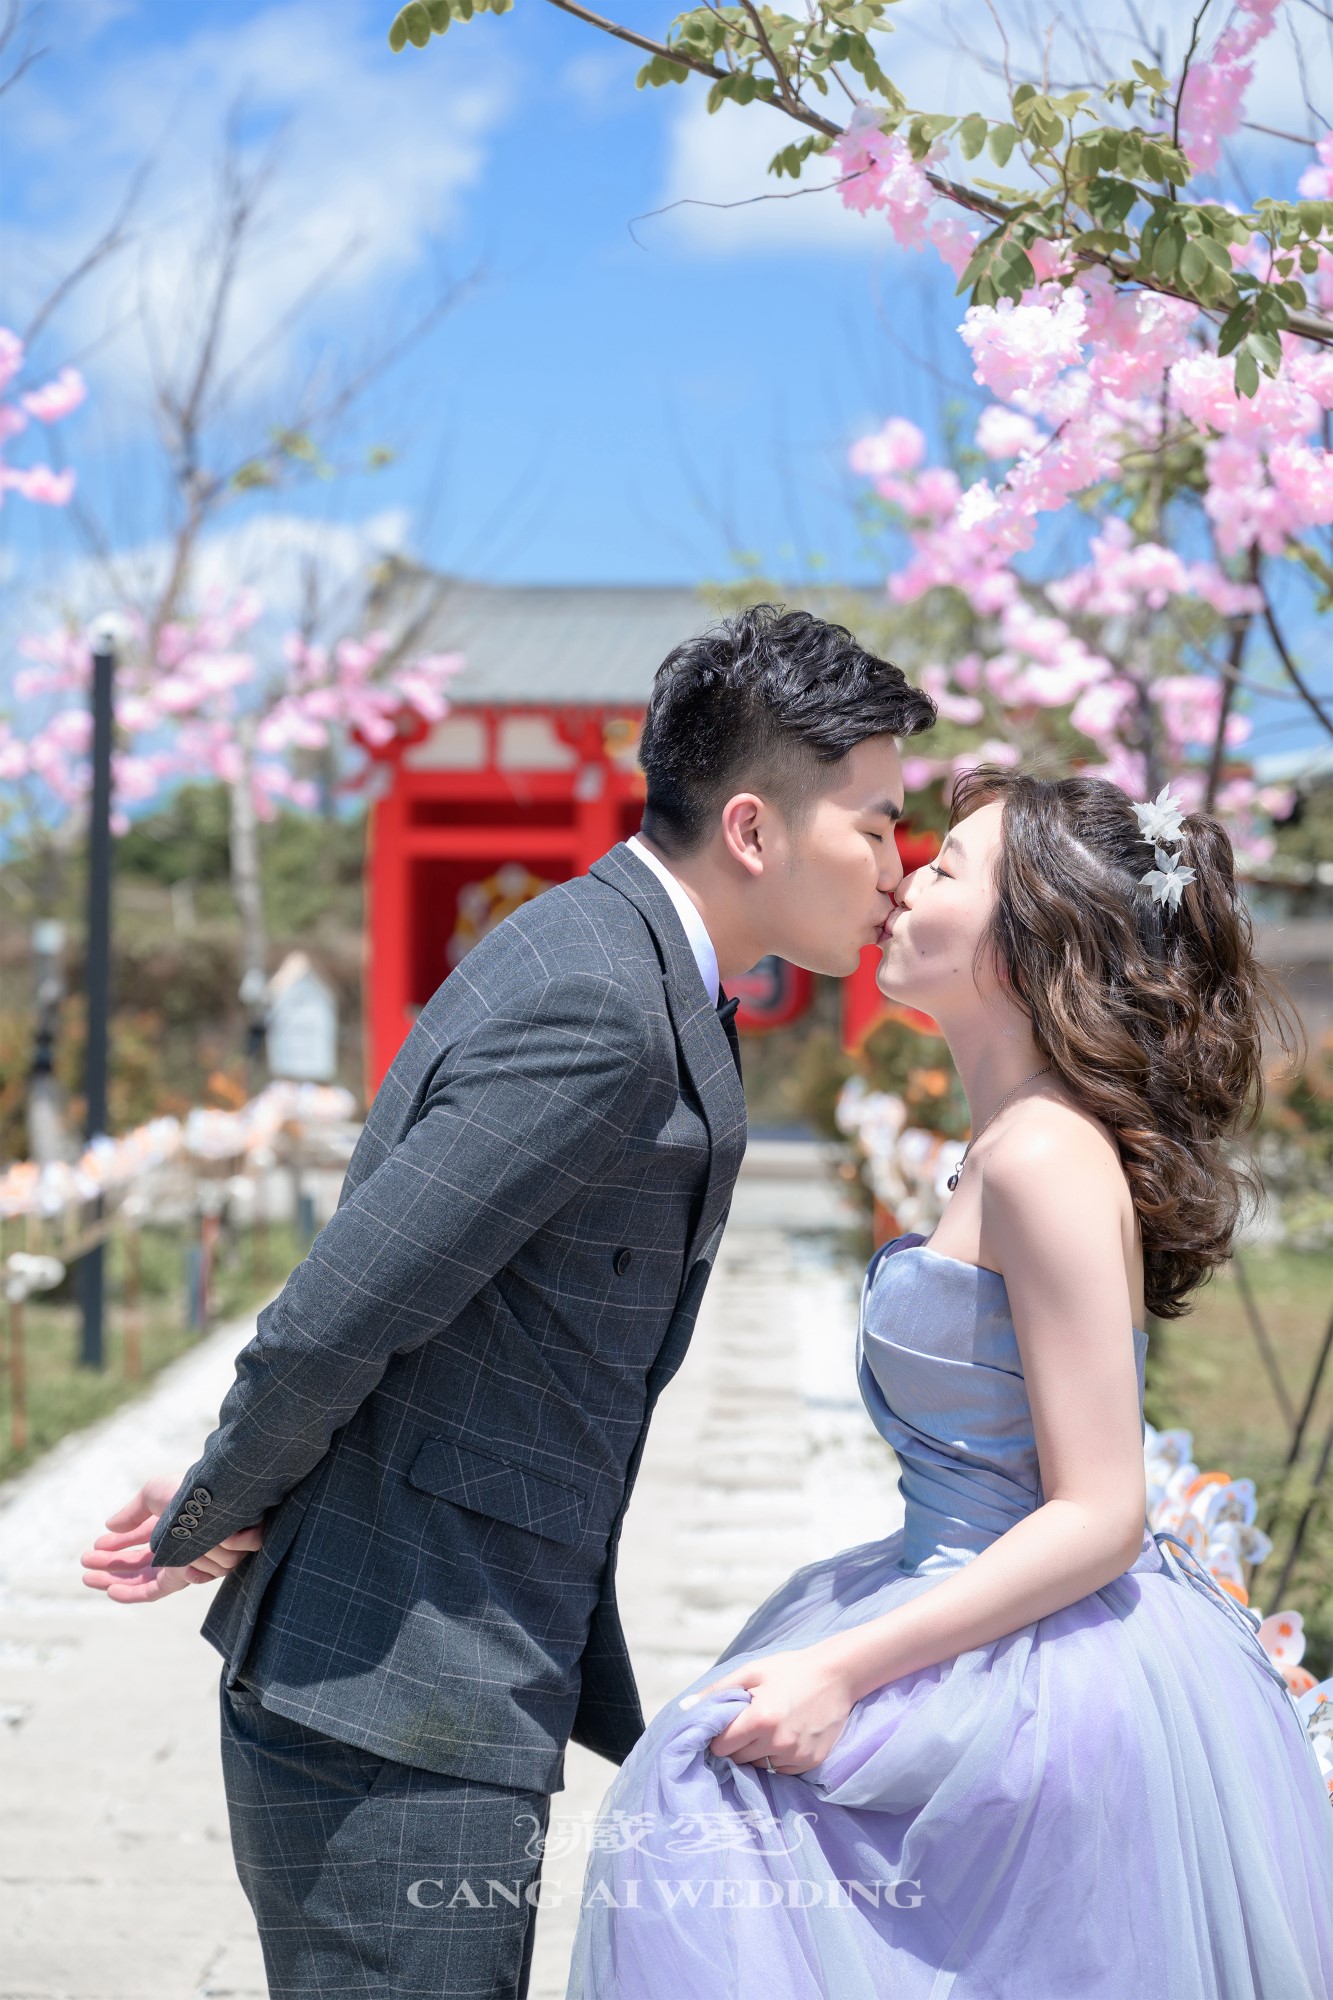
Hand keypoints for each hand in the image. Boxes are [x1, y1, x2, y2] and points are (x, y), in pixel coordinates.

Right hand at [80, 1474, 263, 1603]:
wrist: (213, 1503)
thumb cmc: (189, 1492)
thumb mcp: (155, 1494)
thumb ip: (133, 1512)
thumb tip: (109, 1525)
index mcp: (171, 1525)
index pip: (138, 1540)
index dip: (115, 1545)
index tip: (93, 1548)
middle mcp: (176, 1546)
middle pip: (137, 1564)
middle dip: (109, 1567)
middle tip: (84, 1568)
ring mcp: (178, 1563)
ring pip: (142, 1576)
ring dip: (113, 1575)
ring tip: (88, 1574)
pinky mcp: (181, 1577)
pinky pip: (153, 1591)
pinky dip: (131, 1593)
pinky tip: (110, 1589)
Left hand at [684, 1643, 856, 1774]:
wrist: (839, 1674)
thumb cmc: (790, 1669)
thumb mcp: (752, 1672)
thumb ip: (717, 1692)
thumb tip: (684, 1710)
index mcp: (759, 1718)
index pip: (722, 1746)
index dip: (720, 1736)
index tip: (726, 1726)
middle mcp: (778, 1742)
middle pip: (739, 1759)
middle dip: (738, 1744)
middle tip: (750, 1722)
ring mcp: (796, 1755)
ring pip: (760, 1766)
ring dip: (758, 1752)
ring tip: (771, 1726)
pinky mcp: (810, 1763)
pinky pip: (781, 1770)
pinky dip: (779, 1757)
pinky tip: (787, 1734)